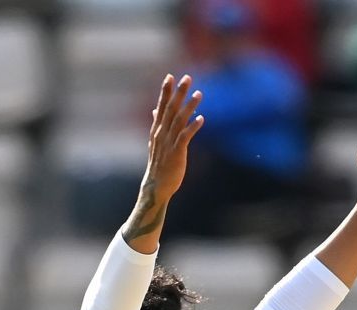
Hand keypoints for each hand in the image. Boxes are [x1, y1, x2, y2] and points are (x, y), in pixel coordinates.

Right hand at [143, 74, 202, 202]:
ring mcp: (169, 142)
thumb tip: (155, 110)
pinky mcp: (177, 152)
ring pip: (179, 120)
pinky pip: (185, 136)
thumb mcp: (156, 141)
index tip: (170, 76)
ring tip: (199, 93)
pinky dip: (193, 127)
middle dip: (179, 92)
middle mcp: (162, 133)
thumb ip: (157, 124)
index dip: (165, 91)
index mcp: (157, 129)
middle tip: (187, 78)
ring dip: (189, 106)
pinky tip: (201, 118)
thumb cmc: (159, 164)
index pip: (161, 106)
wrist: (156, 186)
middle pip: (171, 109)